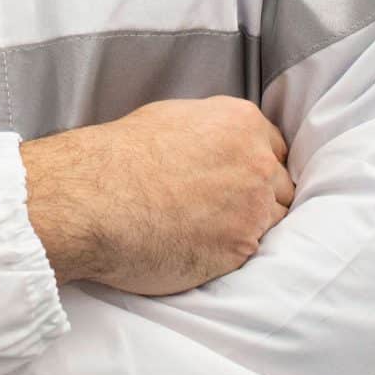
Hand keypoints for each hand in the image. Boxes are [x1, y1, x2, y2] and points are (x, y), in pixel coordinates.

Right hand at [21, 96, 292, 295]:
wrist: (93, 199)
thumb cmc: (119, 158)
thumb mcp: (172, 119)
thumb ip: (212, 132)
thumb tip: (219, 145)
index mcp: (241, 122)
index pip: (275, 149)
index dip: (256, 167)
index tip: (240, 181)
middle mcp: (257, 161)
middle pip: (280, 186)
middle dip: (259, 198)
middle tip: (224, 210)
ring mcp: (253, 207)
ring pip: (272, 222)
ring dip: (248, 227)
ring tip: (209, 232)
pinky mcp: (240, 248)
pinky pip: (250, 254)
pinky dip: (229, 254)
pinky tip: (199, 248)